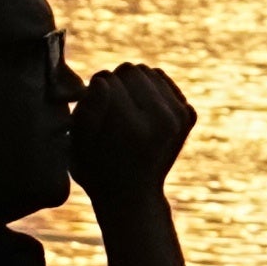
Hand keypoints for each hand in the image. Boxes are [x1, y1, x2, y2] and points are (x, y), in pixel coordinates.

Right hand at [66, 62, 195, 197]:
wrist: (132, 195)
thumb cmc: (96, 169)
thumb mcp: (78, 146)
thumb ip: (86, 111)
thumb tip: (102, 80)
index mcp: (134, 128)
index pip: (107, 79)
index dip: (93, 93)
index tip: (94, 114)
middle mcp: (163, 120)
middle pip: (130, 70)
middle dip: (115, 84)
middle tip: (109, 113)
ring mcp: (180, 117)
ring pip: (147, 71)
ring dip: (132, 85)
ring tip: (124, 112)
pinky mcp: (188, 114)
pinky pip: (162, 80)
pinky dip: (149, 90)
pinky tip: (141, 112)